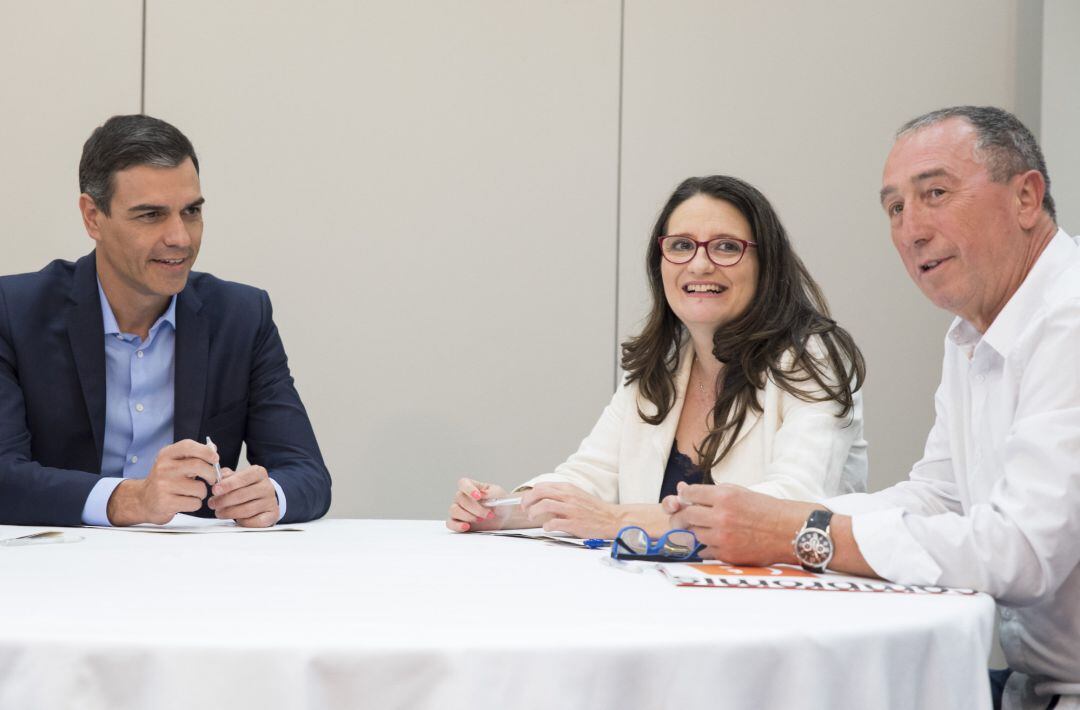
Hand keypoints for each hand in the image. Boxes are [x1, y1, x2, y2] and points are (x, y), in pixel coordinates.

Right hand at [107, 439, 218, 525]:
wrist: (143, 500)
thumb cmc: (165, 481)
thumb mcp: (174, 463)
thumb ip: (194, 455)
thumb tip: (213, 448)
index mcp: (166, 455)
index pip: (188, 446)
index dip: (206, 451)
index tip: (215, 459)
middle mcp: (163, 468)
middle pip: (198, 466)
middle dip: (211, 474)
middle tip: (212, 479)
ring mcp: (163, 486)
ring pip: (199, 488)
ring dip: (202, 492)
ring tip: (193, 493)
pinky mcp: (165, 502)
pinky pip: (194, 503)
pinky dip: (195, 504)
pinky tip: (185, 502)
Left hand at [208, 465, 279, 527]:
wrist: (265, 497)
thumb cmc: (247, 487)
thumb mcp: (238, 477)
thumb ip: (227, 476)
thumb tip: (218, 479)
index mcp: (259, 473)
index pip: (243, 477)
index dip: (228, 484)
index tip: (215, 490)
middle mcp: (267, 486)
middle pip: (242, 495)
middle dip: (224, 501)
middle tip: (212, 504)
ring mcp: (271, 502)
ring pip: (246, 510)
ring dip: (229, 513)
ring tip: (219, 512)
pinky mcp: (272, 515)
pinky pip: (254, 522)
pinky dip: (241, 522)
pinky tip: (235, 519)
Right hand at [447, 478, 515, 531]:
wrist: (503, 517)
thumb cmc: (500, 502)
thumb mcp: (500, 494)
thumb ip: (491, 492)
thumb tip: (482, 493)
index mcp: (472, 486)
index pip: (463, 483)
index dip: (469, 489)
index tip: (478, 496)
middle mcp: (462, 497)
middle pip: (460, 498)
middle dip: (476, 508)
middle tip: (489, 514)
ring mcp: (459, 510)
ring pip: (454, 510)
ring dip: (468, 516)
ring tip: (481, 520)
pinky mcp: (458, 522)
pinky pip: (450, 523)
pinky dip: (457, 525)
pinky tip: (467, 526)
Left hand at [520, 483, 622, 537]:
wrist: (612, 519)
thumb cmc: (594, 509)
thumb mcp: (577, 495)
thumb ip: (561, 495)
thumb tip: (542, 499)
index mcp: (568, 488)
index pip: (542, 486)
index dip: (530, 494)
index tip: (527, 501)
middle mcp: (568, 496)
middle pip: (540, 492)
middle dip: (527, 501)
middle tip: (525, 509)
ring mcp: (571, 510)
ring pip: (544, 505)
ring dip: (534, 512)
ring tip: (532, 517)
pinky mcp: (574, 523)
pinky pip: (554, 523)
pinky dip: (546, 525)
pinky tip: (547, 527)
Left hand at [667, 482, 812, 565]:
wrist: (788, 531)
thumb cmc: (764, 509)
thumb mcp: (739, 492)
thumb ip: (710, 492)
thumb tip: (681, 490)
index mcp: (725, 497)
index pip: (690, 494)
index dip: (685, 496)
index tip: (685, 499)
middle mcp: (722, 516)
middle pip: (687, 515)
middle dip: (683, 515)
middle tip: (683, 517)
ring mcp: (723, 537)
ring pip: (695, 534)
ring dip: (698, 530)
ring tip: (709, 527)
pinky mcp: (727, 555)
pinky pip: (705, 551)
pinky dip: (707, 546)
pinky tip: (716, 541)